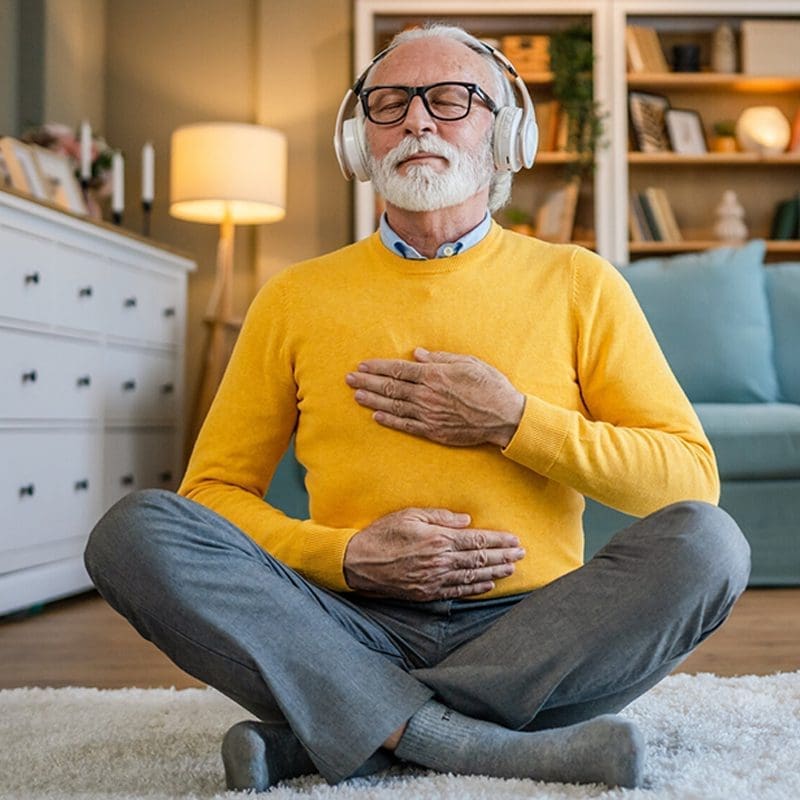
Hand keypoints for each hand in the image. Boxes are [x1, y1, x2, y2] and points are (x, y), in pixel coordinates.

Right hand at [343, 507, 524, 600]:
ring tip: (512, 569)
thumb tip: (467, 521)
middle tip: (522, 554)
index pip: (477, 541)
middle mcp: (440, 562)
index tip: (514, 540)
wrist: (358, 562)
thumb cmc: (382, 534)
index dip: (498, 541)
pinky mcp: (426, 593)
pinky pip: (457, 591)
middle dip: (504, 556)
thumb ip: (441, 517)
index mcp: (438, 540)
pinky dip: (475, 589)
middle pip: (480, 560)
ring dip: (496, 573)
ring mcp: (434, 580)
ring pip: (473, 577)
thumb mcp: (410, 514)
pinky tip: (488, 585)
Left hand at [345, 348, 524, 447]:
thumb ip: (440, 358)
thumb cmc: (490, 386)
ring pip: (394, 406)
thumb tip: (417, 354)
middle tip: (349, 379)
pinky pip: (406, 425)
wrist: (505, 417)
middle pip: (390, 387)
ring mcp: (429, 414)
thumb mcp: (468, 363)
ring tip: (356, 396)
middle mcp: (427, 395)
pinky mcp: (434, 431)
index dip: (378, 367)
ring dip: (373, 400)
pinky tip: (376, 416)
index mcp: (435, 375)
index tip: (362, 366)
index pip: (399, 370)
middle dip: (368, 382)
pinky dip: (390, 420)